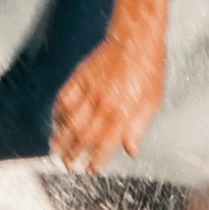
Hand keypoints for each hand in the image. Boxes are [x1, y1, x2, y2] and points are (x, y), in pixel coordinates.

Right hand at [52, 23, 166, 165]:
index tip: (90, 170)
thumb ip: (138, 127)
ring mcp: (90, 90)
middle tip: (68, 164)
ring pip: (70, 120)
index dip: (96, 161)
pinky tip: (56, 120)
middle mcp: (104, 104)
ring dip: (61, 136)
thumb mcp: (152, 102)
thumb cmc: (148, 71)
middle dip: (73, 154)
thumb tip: (130, 150)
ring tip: (56, 148)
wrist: (136, 39)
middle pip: (83, 136)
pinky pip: (64, 98)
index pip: (105, 145)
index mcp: (123, 113)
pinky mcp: (81, 77)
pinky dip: (58, 112)